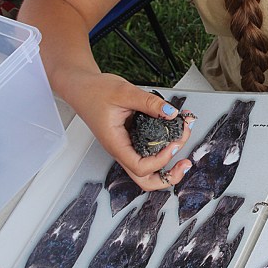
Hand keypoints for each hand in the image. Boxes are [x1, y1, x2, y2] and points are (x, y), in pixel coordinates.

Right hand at [70, 72, 194, 189]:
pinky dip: (165, 144)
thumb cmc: (95, 92)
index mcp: (116, 144)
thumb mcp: (124, 92)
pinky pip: (150, 150)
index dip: (161, 160)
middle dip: (168, 176)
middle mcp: (122, 150)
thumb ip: (149, 103)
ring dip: (169, 160)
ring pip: (150, 168)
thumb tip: (170, 112)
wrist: (82, 87)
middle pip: (145, 180)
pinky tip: (175, 130)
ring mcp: (128, 146)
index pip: (140, 167)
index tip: (174, 144)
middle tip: (185, 163)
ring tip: (183, 140)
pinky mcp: (133, 139)